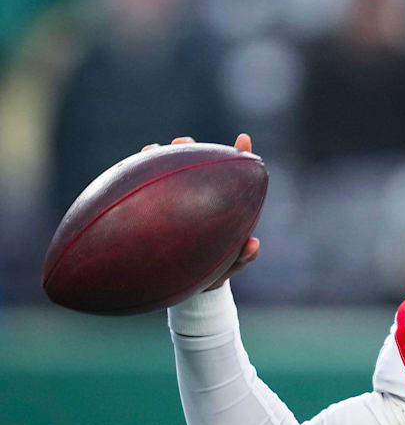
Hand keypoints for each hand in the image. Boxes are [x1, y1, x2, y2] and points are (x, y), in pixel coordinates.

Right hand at [141, 134, 259, 291]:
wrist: (186, 284)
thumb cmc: (214, 269)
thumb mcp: (230, 264)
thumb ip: (243, 256)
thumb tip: (253, 245)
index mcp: (221, 201)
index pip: (232, 172)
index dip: (240, 154)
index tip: (243, 140)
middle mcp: (196, 193)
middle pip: (193, 162)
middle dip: (188, 147)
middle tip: (182, 142)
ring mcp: (172, 198)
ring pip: (165, 170)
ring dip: (158, 156)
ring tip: (151, 150)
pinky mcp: (150, 208)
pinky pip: (142, 190)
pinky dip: (137, 178)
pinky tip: (130, 171)